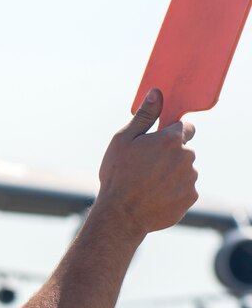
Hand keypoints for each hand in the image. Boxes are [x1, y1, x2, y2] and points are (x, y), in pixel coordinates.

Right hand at [95, 88, 197, 237]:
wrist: (121, 214)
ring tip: (147, 184)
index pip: (186, 127)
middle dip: (170, 155)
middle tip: (145, 166)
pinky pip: (184, 189)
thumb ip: (144, 117)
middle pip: (184, 150)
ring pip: (184, 171)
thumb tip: (156, 94)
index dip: (172, 133)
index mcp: (170, 140)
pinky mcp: (190, 198)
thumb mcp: (123, 140)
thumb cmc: (117, 174)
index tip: (159, 142)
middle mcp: (186, 157)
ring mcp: (190, 179)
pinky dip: (173, 191)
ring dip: (171, 174)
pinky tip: (153, 196)